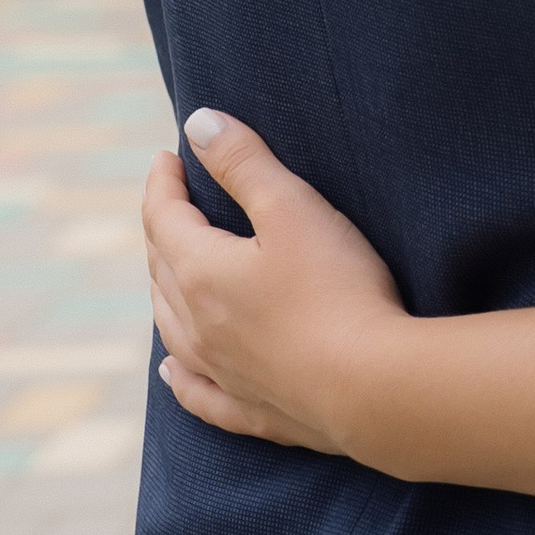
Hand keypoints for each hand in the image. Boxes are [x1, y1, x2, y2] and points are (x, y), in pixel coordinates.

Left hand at [142, 112, 407, 456]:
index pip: (164, 217)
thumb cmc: (338, 289)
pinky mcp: (249, 410)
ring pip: (171, 327)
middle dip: (163, 228)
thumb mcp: (293, 208)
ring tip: (167, 271)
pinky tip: (169, 370)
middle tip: (174, 201)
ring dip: (164, 291)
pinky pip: (195, 391)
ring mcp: (220, 372)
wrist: (372, 386)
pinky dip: (177, 375)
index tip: (168, 157)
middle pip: (162, 268)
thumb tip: (197, 124)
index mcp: (201, 272)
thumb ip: (245, 161)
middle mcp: (196, 325)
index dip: (163, 182)